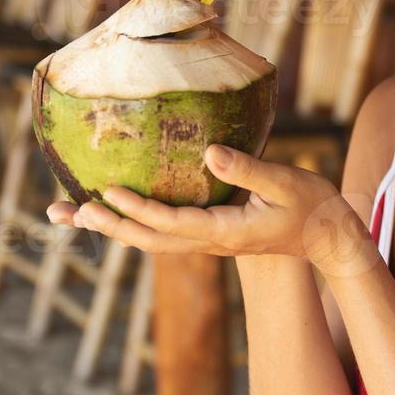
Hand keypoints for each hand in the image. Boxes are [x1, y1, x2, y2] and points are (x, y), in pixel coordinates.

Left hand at [45, 144, 372, 267]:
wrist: (327, 237)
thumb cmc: (311, 206)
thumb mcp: (285, 183)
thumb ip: (248, 169)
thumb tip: (209, 152)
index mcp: (226, 232)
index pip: (172, 223)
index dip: (138, 209)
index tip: (107, 192)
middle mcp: (210, 242)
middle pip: (149, 240)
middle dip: (107, 226)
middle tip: (66, 211)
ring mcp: (207, 240)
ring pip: (150, 239)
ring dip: (110, 228)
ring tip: (69, 214)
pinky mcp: (209, 233)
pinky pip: (162, 232)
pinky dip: (131, 224)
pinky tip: (112, 212)